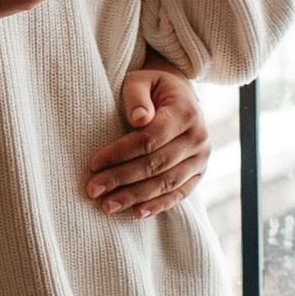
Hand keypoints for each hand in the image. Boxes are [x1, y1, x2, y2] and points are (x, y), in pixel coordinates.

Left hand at [87, 64, 213, 219]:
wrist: (179, 96)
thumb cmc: (152, 88)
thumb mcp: (141, 81)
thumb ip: (137, 97)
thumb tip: (139, 120)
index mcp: (185, 112)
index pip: (150, 139)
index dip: (120, 153)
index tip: (93, 164)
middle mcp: (198, 138)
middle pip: (156, 164)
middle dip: (121, 179)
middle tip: (93, 190)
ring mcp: (201, 159)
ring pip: (166, 183)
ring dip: (135, 197)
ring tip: (107, 205)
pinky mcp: (198, 174)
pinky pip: (179, 194)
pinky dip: (158, 206)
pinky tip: (136, 213)